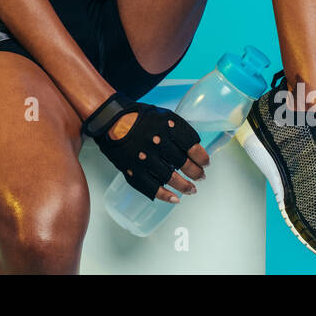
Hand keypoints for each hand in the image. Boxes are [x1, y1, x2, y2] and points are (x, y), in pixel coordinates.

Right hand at [82, 92, 209, 202]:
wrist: (110, 119)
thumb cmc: (138, 117)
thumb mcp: (162, 115)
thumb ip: (178, 130)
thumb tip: (195, 146)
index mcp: (167, 126)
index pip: (192, 145)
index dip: (202, 157)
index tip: (205, 163)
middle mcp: (157, 141)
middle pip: (184, 163)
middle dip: (196, 173)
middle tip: (201, 177)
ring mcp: (144, 157)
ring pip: (171, 178)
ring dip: (185, 186)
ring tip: (192, 189)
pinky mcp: (133, 169)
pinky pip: (152, 187)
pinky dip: (165, 195)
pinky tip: (175, 199)